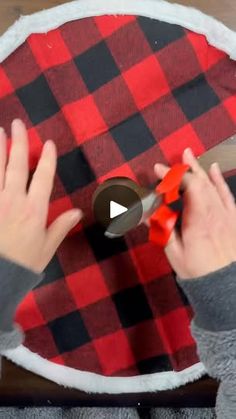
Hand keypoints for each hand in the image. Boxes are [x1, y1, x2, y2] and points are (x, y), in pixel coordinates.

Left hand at [0, 119, 81, 273]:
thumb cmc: (22, 265)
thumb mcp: (46, 248)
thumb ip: (60, 227)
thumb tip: (78, 211)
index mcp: (33, 210)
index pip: (42, 177)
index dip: (47, 159)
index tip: (48, 142)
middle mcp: (13, 200)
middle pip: (16, 165)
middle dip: (18, 143)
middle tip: (17, 124)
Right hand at [154, 148, 235, 278]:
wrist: (224, 284)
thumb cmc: (200, 272)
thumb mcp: (175, 254)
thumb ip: (163, 230)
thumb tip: (147, 213)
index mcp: (198, 221)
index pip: (188, 187)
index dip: (173, 175)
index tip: (159, 170)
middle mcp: (214, 214)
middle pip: (200, 182)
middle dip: (185, 167)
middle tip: (173, 159)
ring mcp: (225, 215)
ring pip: (213, 185)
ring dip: (200, 168)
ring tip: (190, 154)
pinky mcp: (232, 218)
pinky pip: (226, 194)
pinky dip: (219, 180)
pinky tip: (214, 170)